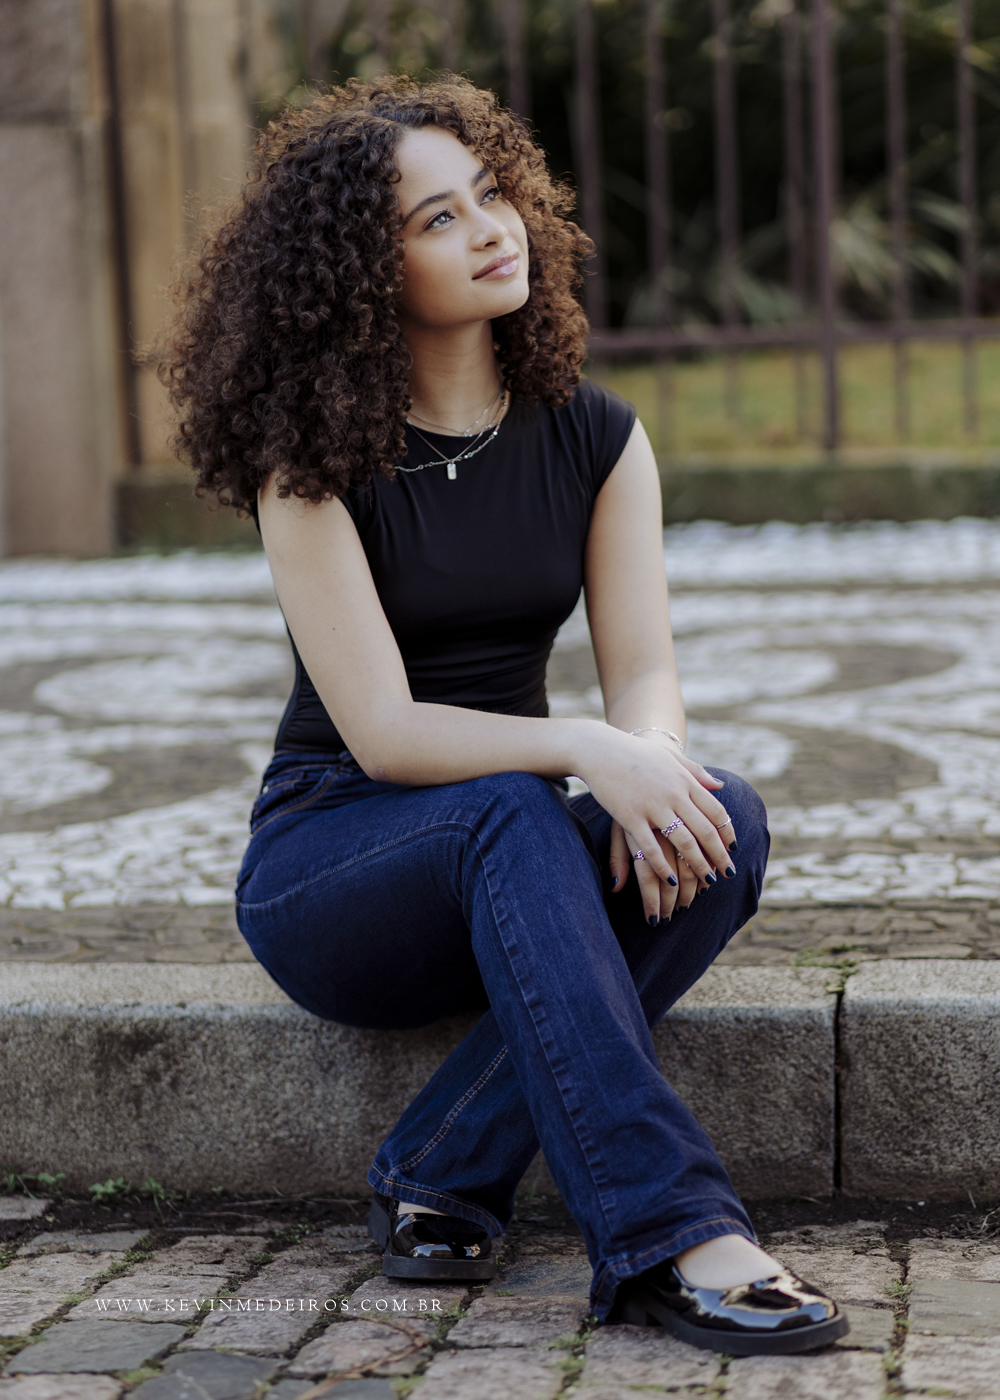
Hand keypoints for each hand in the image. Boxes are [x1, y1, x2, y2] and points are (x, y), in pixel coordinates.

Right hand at [574, 729, 735, 926]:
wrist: (601, 749)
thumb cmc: (635, 753)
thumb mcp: (670, 757)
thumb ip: (695, 771)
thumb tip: (720, 785)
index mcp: (685, 780)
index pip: (715, 811)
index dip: (727, 833)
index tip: (734, 850)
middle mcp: (673, 794)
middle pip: (704, 831)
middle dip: (719, 855)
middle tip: (729, 874)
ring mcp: (652, 807)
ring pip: (683, 842)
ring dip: (698, 865)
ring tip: (707, 882)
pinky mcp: (630, 817)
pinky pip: (650, 848)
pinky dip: (662, 866)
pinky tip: (670, 880)